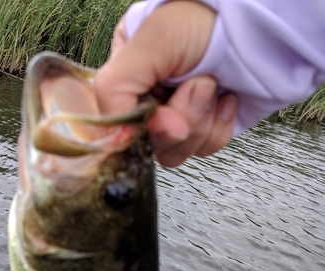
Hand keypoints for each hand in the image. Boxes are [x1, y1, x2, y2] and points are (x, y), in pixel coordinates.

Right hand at [95, 0, 236, 166]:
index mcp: (127, 78)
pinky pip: (204, 150)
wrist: (258, 24)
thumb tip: (123, 137)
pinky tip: (226, 100)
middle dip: (180, 119)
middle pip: (148, 144)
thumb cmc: (206, 16)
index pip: (116, 124)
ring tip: (214, 87)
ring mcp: (178, 119)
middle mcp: (150, 101)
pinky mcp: (205, 130)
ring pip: (175, 153)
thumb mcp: (152, 42)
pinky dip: (219, 127)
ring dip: (200, 124)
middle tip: (199, 86)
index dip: (140, 129)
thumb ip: (117, 88)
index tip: (162, 116)